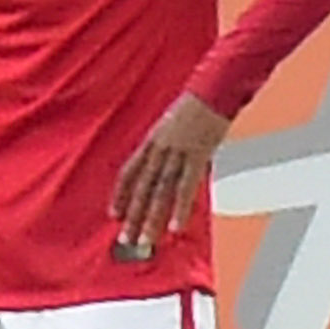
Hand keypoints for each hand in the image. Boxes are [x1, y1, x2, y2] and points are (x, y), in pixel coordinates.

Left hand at [110, 93, 233, 258]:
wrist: (215, 86)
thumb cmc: (202, 101)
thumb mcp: (178, 122)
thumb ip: (172, 143)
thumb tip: (173, 161)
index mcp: (153, 139)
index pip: (129, 172)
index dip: (120, 194)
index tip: (114, 214)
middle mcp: (159, 147)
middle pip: (142, 187)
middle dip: (134, 215)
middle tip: (127, 240)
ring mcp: (177, 152)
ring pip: (159, 191)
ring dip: (152, 218)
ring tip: (146, 241)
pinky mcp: (197, 155)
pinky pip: (185, 186)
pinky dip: (179, 208)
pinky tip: (175, 227)